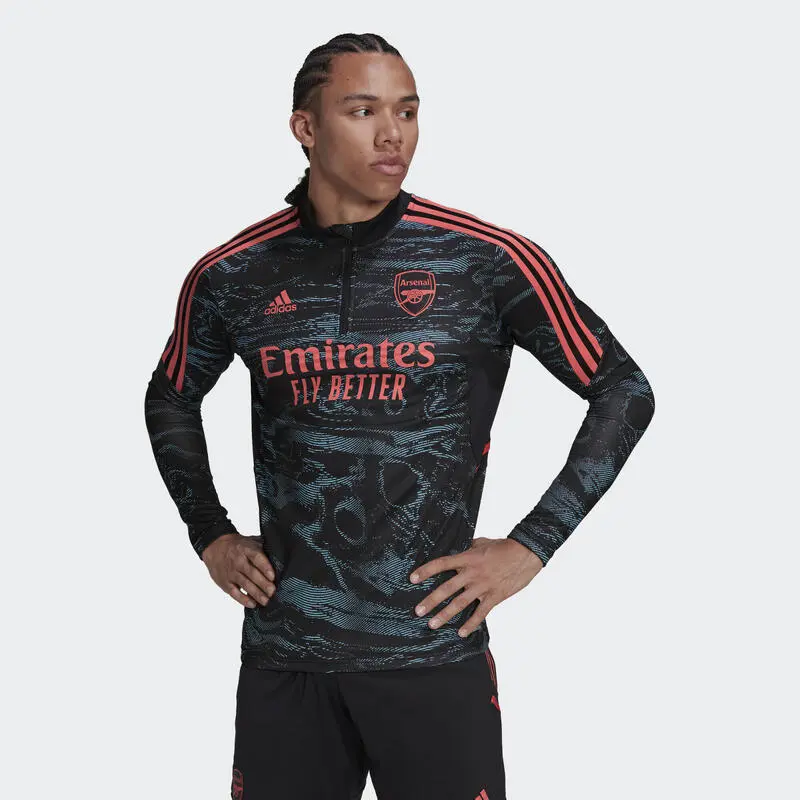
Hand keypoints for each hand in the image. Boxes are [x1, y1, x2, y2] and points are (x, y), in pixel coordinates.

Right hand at [201, 533, 276, 608]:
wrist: (215, 547)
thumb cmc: (238, 545)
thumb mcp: (251, 540)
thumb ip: (264, 547)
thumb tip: (282, 554)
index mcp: (246, 549)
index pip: (256, 557)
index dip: (265, 567)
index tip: (273, 576)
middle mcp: (238, 561)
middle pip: (251, 573)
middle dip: (263, 584)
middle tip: (273, 592)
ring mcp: (231, 572)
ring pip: (244, 584)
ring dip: (256, 594)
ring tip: (266, 601)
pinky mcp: (225, 582)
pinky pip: (234, 593)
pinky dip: (243, 599)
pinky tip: (253, 604)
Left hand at [409, 537, 542, 637]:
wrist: (526, 554)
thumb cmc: (504, 546)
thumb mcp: (482, 542)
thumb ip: (468, 547)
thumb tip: (458, 548)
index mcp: (468, 558)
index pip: (442, 564)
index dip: (426, 570)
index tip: (412, 578)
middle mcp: (472, 573)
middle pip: (447, 588)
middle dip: (431, 600)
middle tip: (418, 611)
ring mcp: (483, 586)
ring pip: (460, 603)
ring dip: (445, 615)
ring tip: (433, 624)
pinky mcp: (495, 596)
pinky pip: (481, 613)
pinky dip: (471, 624)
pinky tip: (461, 633)